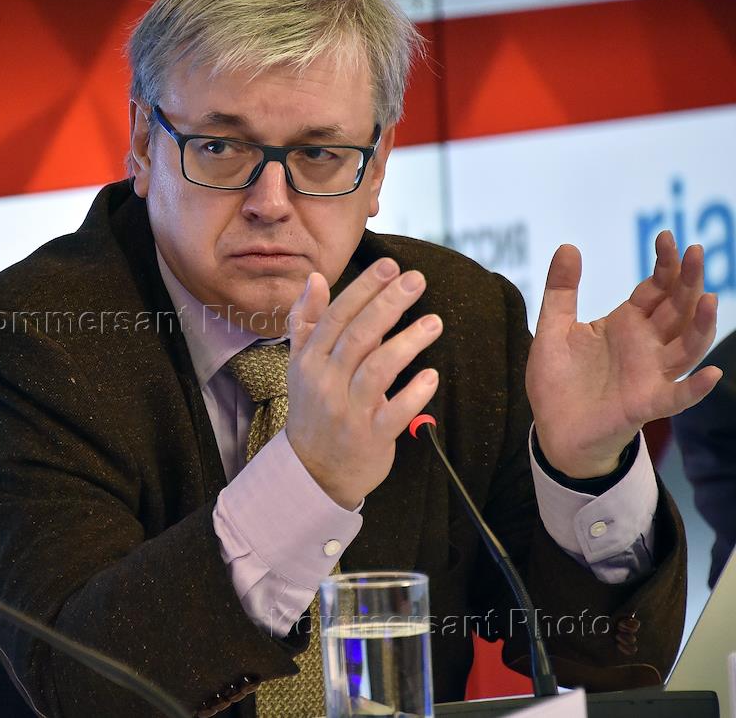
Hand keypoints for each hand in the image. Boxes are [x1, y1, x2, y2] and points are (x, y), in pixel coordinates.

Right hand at [285, 259, 442, 509]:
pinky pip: (394, 413)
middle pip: (358, 337)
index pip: (337, 317)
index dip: (364, 289)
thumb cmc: (313, 408)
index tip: (390, 265)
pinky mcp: (370, 438)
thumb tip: (315, 279)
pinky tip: (432, 376)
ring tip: (435, 322)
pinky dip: (413, 394)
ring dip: (407, 343)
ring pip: (377, 371)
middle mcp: (326, 383)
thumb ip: (308, 321)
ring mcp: (347, 411)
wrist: (312, 470)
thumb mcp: (301, 364)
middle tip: (417, 280)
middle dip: (388, 304)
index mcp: (309, 361)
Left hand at [527, 231, 722, 478]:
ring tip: (709, 299)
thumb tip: (568, 245)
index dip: (664, 264)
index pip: (655, 289)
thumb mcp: (552, 329)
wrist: (553, 428)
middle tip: (696, 251)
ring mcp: (649, 374)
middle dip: (688, 281)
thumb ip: (561, 291)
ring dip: (701, 325)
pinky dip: (695, 388)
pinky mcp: (645, 404)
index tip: (666, 237)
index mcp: (626, 324)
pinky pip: (676, 397)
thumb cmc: (558, 380)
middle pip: (677, 309)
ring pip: (686, 347)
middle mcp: (645, 345)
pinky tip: (711, 375)